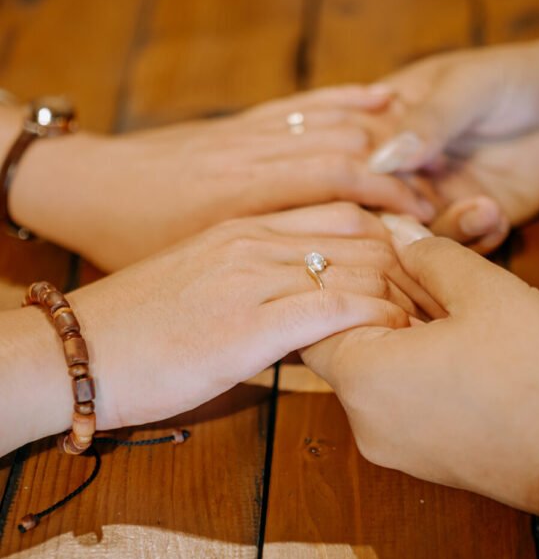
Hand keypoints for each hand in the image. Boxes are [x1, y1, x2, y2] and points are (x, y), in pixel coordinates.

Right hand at [0, 204, 440, 455]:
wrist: (76, 350)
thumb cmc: (139, 324)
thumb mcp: (202, 278)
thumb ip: (254, 271)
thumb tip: (303, 292)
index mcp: (244, 222)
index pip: (342, 209)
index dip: (390, 233)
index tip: (418, 265)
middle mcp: (253, 238)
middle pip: (361, 231)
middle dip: (410, 260)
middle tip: (441, 293)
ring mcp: (251, 278)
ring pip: (355, 263)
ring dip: (401, 290)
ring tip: (430, 318)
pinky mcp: (246, 327)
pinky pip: (332, 308)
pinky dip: (372, 318)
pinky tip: (394, 334)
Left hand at [3, 85, 433, 269]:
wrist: (92, 193)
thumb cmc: (136, 250)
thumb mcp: (196, 298)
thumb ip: (265, 312)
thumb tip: (329, 326)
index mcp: (243, 217)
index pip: (339, 212)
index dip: (391, 226)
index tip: (427, 243)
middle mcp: (254, 170)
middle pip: (348, 168)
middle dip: (401, 188)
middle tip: (439, 213)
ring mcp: (249, 141)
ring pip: (332, 131)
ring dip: (386, 147)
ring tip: (428, 169)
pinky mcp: (243, 123)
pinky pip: (302, 105)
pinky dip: (346, 99)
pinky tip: (383, 97)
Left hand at [302, 215, 538, 514]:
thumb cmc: (537, 370)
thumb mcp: (483, 288)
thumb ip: (430, 255)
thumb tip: (403, 241)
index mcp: (364, 378)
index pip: (314, 321)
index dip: (347, 281)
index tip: (388, 260)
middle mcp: (366, 423)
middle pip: (346, 347)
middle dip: (382, 304)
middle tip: (427, 275)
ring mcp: (397, 449)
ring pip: (379, 375)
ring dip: (405, 335)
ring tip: (453, 306)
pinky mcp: (428, 462)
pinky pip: (405, 404)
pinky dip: (421, 368)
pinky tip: (465, 343)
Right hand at [367, 32, 538, 252]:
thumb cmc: (509, 78)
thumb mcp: (466, 87)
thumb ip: (426, 122)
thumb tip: (381, 160)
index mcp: (381, 126)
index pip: (344, 157)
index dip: (350, 177)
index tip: (378, 183)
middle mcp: (398, 169)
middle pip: (369, 207)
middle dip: (392, 217)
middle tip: (425, 208)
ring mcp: (432, 198)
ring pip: (410, 237)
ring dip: (441, 232)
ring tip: (479, 207)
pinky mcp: (468, 221)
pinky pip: (457, 248)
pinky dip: (474, 238)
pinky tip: (495, 213)